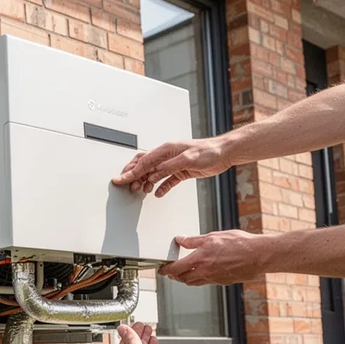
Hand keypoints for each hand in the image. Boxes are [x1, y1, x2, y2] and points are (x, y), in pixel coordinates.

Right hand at [112, 138, 229, 196]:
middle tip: (126, 186)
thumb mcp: (187, 159)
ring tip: (140, 191)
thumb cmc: (209, 151)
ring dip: (146, 182)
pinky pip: (167, 180)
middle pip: (145, 166)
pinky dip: (160, 187)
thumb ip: (169, 167)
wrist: (224, 153)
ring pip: (154, 173)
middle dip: (134, 176)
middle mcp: (168, 156)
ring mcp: (174, 164)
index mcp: (166, 150)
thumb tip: (154, 173)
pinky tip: (157, 193)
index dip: (130, 171)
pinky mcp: (181, 171)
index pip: (143, 162)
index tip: (120, 179)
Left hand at [159, 232, 267, 285]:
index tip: (162, 269)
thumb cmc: (240, 244)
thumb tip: (181, 240)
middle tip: (171, 271)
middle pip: (182, 279)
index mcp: (200, 259)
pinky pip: (206, 282)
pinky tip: (202, 272)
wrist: (258, 255)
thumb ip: (194, 240)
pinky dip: (199, 279)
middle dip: (174, 275)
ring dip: (186, 279)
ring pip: (193, 282)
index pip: (176, 269)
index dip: (166, 270)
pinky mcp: (223, 281)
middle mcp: (205, 272)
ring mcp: (214, 278)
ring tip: (184, 272)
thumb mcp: (213, 236)